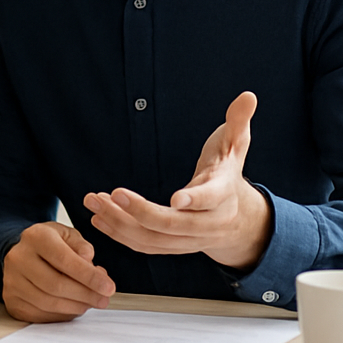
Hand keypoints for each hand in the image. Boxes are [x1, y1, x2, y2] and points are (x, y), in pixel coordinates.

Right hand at [1, 221, 115, 322]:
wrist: (21, 254)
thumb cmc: (49, 245)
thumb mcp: (67, 235)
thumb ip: (81, 246)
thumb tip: (89, 263)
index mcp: (35, 237)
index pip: (63, 259)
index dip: (89, 276)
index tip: (109, 287)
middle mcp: (18, 258)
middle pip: (56, 285)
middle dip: (85, 295)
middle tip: (104, 299)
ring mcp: (12, 282)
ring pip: (49, 303)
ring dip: (76, 307)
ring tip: (91, 302)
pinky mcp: (12, 301)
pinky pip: (41, 315)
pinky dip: (63, 314)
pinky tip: (73, 306)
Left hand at [83, 91, 272, 269]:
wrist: (237, 219)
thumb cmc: (227, 173)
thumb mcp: (235, 146)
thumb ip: (237, 122)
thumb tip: (248, 96)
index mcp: (223, 196)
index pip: (210, 199)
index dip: (195, 199)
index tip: (175, 197)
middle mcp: (208, 224)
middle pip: (173, 225)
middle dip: (141, 211)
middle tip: (113, 193)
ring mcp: (189, 240)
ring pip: (153, 239)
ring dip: (120, 222)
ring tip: (94, 201)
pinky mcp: (172, 247)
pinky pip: (145, 246)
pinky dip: (120, 234)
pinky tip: (99, 218)